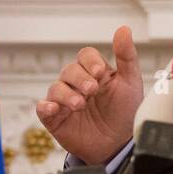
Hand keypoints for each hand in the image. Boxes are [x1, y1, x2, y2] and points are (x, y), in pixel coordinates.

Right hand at [36, 25, 143, 165]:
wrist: (119, 143)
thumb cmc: (125, 111)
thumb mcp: (130, 82)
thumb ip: (126, 56)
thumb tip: (123, 29)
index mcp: (96, 72)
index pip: (85, 56)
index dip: (89, 61)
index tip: (99, 72)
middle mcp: (78, 83)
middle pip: (69, 70)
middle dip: (80, 78)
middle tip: (92, 90)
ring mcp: (65, 100)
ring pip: (55, 88)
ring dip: (66, 94)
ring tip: (80, 104)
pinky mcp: (55, 118)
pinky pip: (42, 108)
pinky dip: (46, 106)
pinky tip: (55, 109)